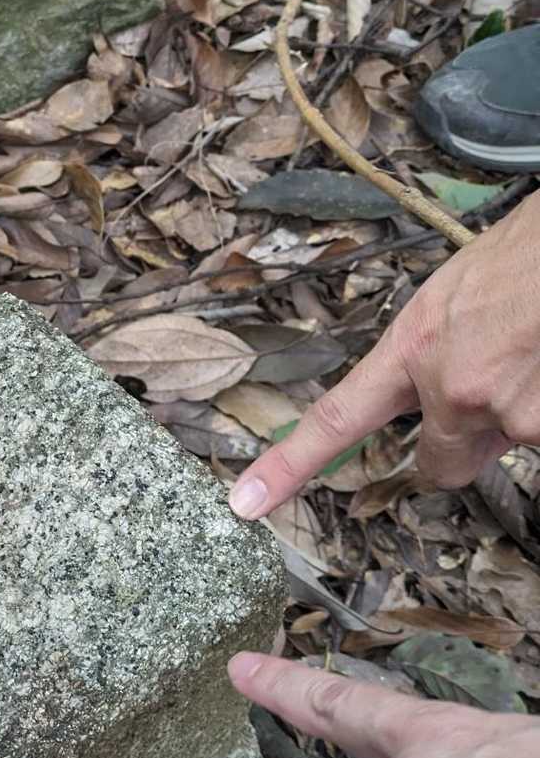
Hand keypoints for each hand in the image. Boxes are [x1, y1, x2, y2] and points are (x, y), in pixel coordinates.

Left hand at [228, 190, 539, 518]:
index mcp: (414, 347)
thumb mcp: (459, 292)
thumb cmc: (529, 255)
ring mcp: (507, 414)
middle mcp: (452, 390)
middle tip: (500, 383)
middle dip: (464, 441)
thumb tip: (455, 389)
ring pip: (510, 442)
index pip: (338, 418)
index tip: (245, 502)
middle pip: (441, 464)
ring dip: (526, 410)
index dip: (289, 465)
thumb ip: (439, 350)